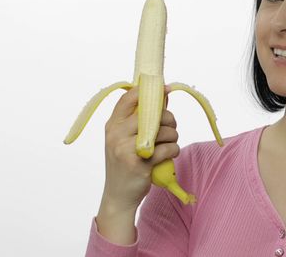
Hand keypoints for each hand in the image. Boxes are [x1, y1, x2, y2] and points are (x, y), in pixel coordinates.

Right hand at [100, 84, 179, 211]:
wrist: (118, 196)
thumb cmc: (125, 164)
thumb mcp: (124, 140)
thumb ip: (139, 120)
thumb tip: (162, 96)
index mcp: (112, 125)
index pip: (129, 99)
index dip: (149, 91)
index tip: (165, 89)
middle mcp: (116, 135)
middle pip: (153, 113)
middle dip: (169, 119)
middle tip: (171, 128)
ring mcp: (127, 150)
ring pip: (164, 131)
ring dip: (174, 136)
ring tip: (170, 143)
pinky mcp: (141, 164)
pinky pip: (168, 148)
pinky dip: (174, 150)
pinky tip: (170, 154)